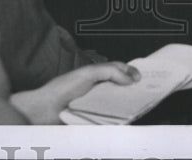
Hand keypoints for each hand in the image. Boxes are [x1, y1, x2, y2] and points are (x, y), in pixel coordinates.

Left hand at [9, 61, 139, 123]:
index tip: (145, 77)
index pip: (120, 71)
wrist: (44, 110)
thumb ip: (110, 71)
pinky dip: (119, 119)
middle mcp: (98, 90)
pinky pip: (110, 120)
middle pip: (121, 89)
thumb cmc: (63, 88)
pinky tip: (125, 119)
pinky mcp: (94, 121)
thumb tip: (131, 79)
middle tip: (148, 93)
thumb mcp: (88, 73)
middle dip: (133, 90)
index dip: (132, 72)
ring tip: (140, 107)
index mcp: (97, 75)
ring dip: (127, 106)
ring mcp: (96, 105)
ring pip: (117, 105)